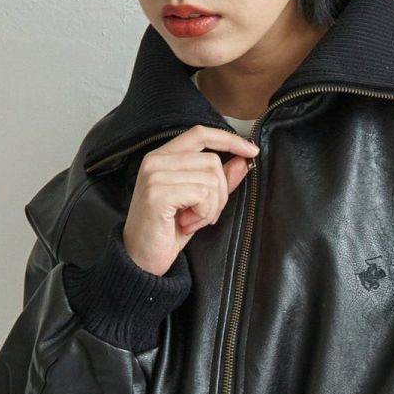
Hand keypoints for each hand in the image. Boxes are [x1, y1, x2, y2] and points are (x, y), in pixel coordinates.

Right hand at [123, 125, 258, 274]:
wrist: (142, 260)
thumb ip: (219, 180)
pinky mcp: (158, 193)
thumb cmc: (167, 231)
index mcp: (163, 157)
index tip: (251, 150)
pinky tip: (186, 224)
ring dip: (210, 207)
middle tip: (204, 215)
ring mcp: (154, 175)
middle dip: (220, 193)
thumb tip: (243, 161)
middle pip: (212, 161)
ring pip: (210, 179)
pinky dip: (203, 214)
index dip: (229, 139)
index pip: (200, 134)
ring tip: (192, 220)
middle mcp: (155, 160)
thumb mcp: (199, 203)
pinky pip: (202, 195)